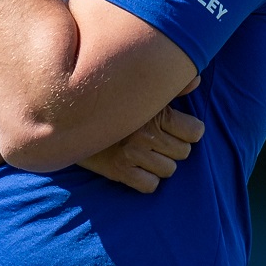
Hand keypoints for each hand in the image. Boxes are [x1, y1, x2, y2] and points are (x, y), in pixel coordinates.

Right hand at [77, 76, 205, 192]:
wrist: (69, 114)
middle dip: (173, 147)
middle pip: (183, 152)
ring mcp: (132, 154)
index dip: (188, 130)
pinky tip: (136, 166)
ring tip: (145, 152)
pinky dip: (145, 179)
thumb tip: (196, 79)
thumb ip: (173, 85)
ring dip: (159, 164)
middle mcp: (146, 134)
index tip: (176, 127)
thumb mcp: (143, 89)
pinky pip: (150, 185)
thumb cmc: (113, 100)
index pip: (195, 132)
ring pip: (168, 170)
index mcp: (156, 112)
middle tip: (156, 139)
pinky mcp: (119, 171)